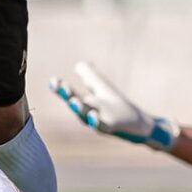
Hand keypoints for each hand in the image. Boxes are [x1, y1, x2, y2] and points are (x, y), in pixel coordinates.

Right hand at [49, 62, 179, 150]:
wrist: (137, 123)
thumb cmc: (116, 105)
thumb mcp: (102, 88)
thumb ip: (90, 76)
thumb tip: (79, 64)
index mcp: (85, 102)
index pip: (70, 93)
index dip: (60, 88)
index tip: (53, 80)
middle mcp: (88, 112)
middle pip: (75, 103)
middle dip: (67, 94)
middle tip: (58, 84)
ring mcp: (99, 120)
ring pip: (86, 115)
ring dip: (79, 108)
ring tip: (73, 100)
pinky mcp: (112, 127)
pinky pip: (101, 126)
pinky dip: (96, 121)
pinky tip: (93, 114)